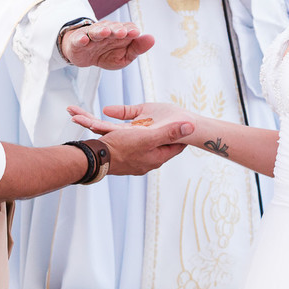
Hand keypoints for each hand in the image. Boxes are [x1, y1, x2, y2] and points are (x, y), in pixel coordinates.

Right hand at [61, 21, 153, 69]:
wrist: (84, 56)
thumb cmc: (106, 54)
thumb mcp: (124, 56)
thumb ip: (137, 48)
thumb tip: (152, 39)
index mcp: (119, 33)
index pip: (127, 28)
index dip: (131, 30)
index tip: (136, 33)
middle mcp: (106, 31)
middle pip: (112, 27)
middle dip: (117, 29)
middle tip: (122, 33)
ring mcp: (91, 35)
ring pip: (96, 30)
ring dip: (101, 30)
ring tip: (105, 32)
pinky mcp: (78, 41)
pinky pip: (79, 38)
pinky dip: (81, 38)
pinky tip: (85, 40)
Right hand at [70, 106, 194, 175]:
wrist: (97, 159)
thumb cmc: (122, 147)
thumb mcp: (148, 137)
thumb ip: (169, 132)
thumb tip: (191, 127)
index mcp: (157, 158)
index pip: (177, 146)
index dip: (182, 135)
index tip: (187, 125)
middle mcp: (149, 163)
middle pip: (163, 147)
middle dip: (166, 136)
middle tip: (171, 124)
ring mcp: (137, 164)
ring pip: (149, 149)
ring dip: (151, 138)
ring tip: (153, 128)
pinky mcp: (126, 162)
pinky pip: (137, 150)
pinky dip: (138, 142)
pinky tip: (134, 136)